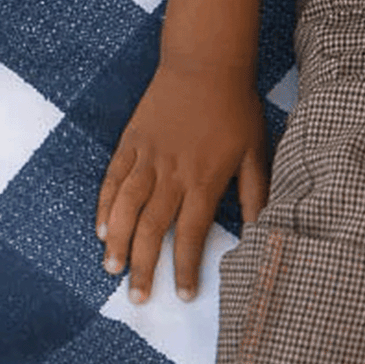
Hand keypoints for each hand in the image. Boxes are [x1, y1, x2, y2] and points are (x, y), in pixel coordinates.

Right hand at [96, 62, 269, 302]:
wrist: (206, 65)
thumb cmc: (237, 110)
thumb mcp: (256, 152)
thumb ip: (256, 194)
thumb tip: (261, 231)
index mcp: (205, 180)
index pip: (195, 234)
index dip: (188, 268)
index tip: (185, 295)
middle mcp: (173, 175)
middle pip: (154, 230)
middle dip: (146, 267)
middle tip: (139, 298)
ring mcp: (147, 158)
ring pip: (126, 208)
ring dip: (119, 242)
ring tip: (113, 269)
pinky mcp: (131, 143)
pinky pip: (113, 180)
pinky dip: (105, 206)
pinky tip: (103, 229)